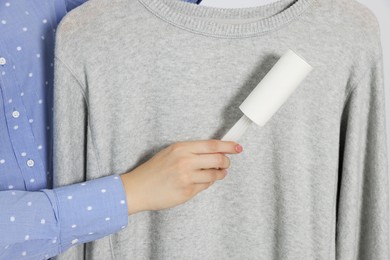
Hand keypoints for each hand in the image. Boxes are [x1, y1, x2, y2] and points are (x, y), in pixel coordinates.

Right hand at [120, 139, 242, 214]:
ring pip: (214, 175)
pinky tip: (199, 181)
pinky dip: (206, 183)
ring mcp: (186, 178)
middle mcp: (185, 161)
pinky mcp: (187, 192)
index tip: (237, 147)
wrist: (138, 188)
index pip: (212, 145)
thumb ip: (191, 151)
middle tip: (226, 163)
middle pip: (218, 160)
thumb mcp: (171, 152)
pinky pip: (205, 186)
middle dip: (226, 162)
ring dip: (219, 174)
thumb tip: (215, 151)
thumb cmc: (154, 170)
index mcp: (181, 148)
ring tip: (216, 173)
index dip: (228, 146)